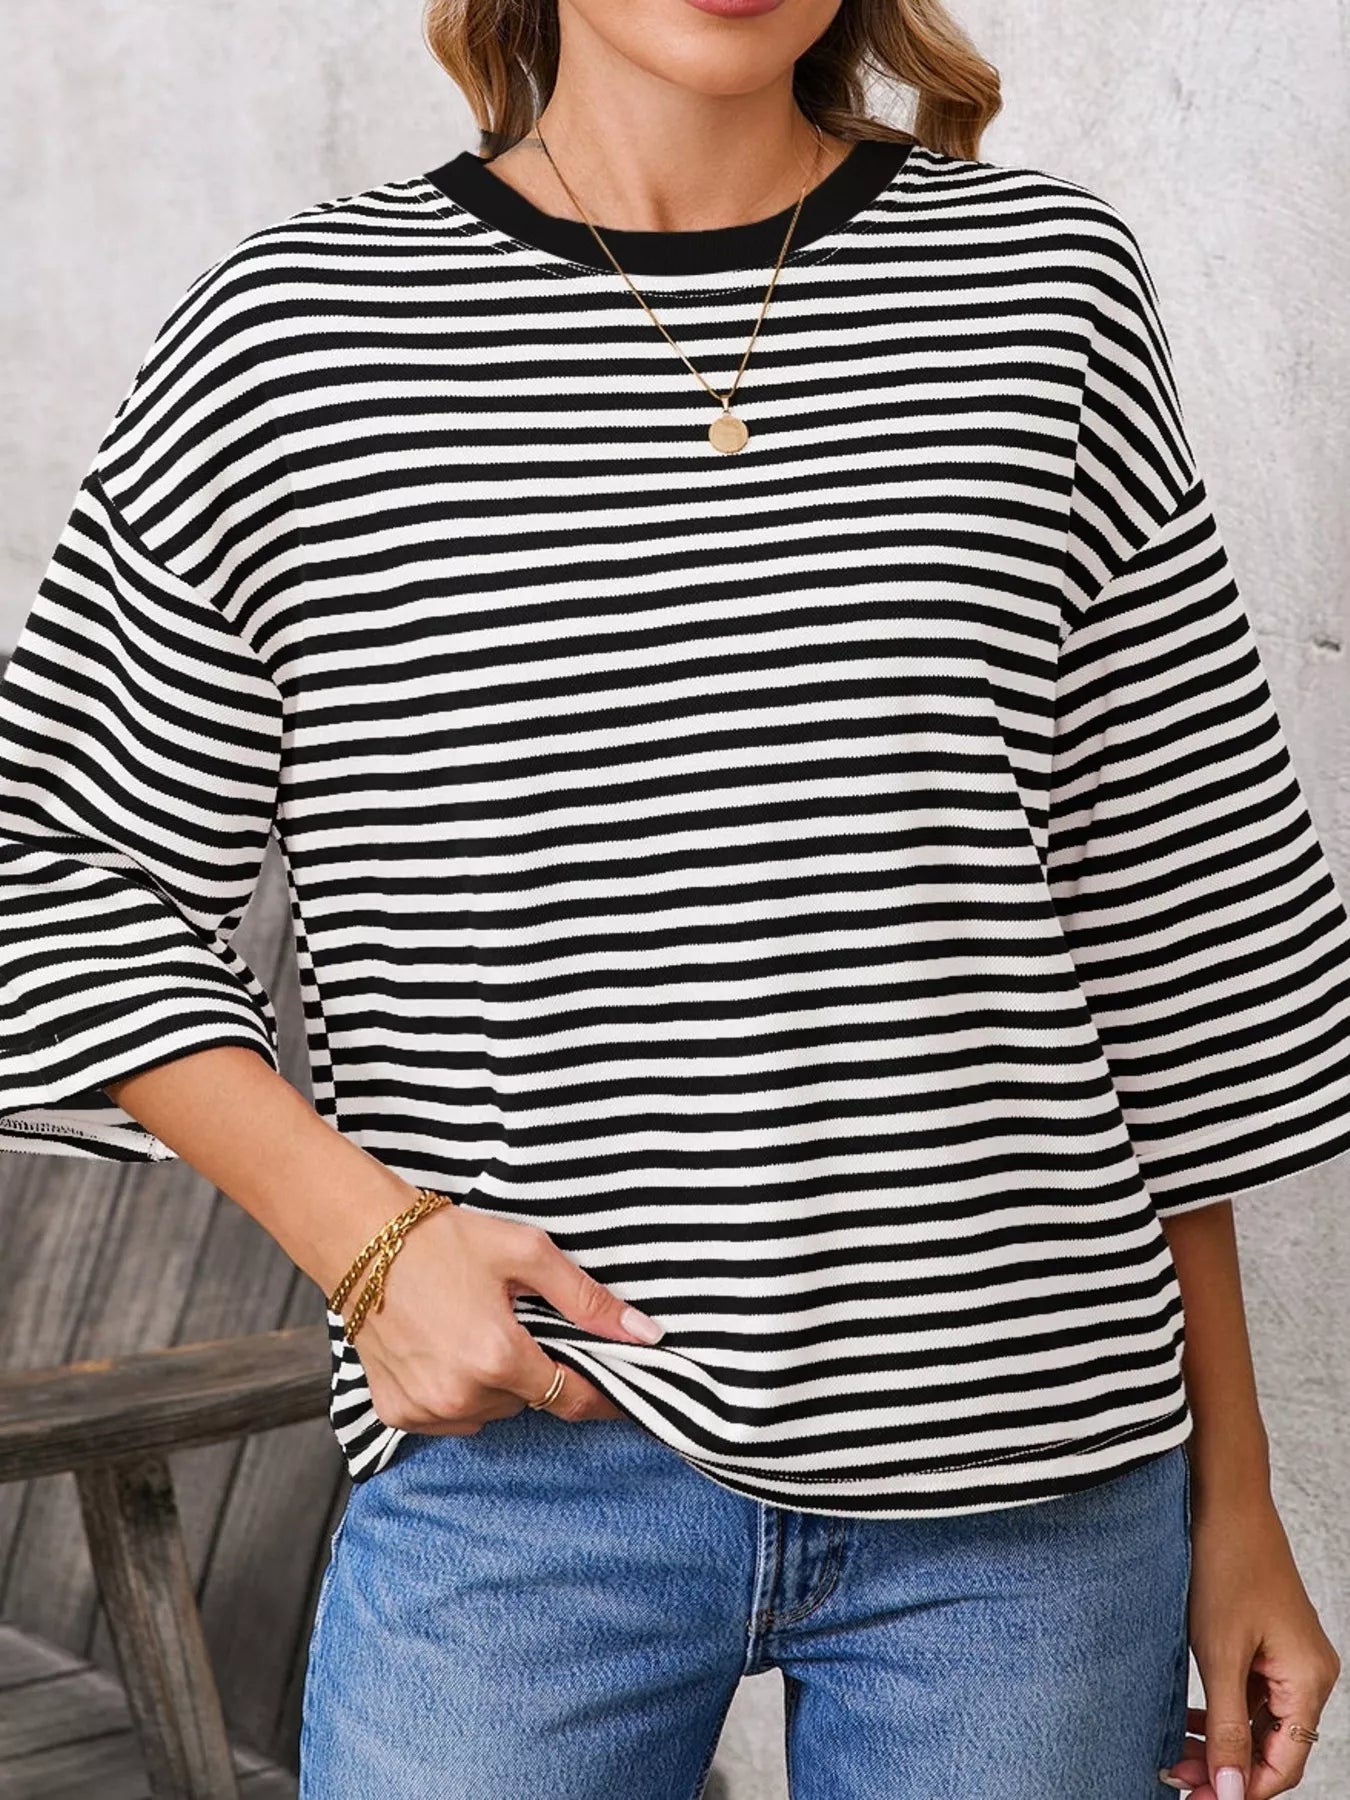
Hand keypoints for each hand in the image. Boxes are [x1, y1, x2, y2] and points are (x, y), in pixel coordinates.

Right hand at [345, 1195, 665, 1431]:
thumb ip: (587, 1299)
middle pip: (528, 1401)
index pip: (571, 1398)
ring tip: (474, 1331)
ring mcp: (426, 1409)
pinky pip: (449, 1417)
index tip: (619, 1390)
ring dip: (495, 1384)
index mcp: (498, 1358)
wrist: (361, 1240)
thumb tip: (644, 1334)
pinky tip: (443, 1350)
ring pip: (490, 1412)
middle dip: (532, 1369)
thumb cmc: (444, 1240)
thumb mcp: (527, 1254)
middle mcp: (461, 1395)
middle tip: (515, 1324)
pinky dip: (456, 1393)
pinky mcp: (397, 1412)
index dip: (601, 1395)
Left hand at [1161, 1491, 1340, 1796]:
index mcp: (1309, 1680)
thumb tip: (1227, 1793)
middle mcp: (1309, 1672)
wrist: (1222, 1497)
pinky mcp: (1267, 1640)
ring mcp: (1289, 1655)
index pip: (1282, 1763)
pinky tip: (1189, 1721)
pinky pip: (1251, 1693)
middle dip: (1226, 1769)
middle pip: (1272, 1747)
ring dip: (1221, 1742)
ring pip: (1259, 1721)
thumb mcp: (1218, 1653)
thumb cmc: (1224, 1564)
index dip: (1241, 1791)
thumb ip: (1227, 1728)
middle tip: (1176, 1779)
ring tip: (1175, 1755)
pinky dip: (1222, 1711)